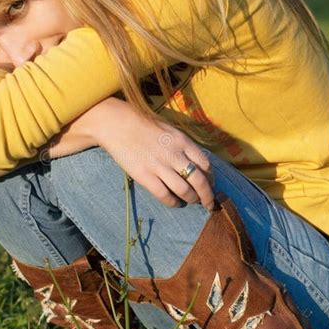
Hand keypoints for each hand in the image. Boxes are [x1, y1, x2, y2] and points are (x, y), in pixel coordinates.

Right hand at [92, 98, 213, 209]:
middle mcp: (175, 154)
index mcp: (183, 141)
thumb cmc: (144, 125)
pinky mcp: (145, 176)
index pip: (205, 164)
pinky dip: (174, 202)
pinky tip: (176, 203)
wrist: (117, 124)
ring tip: (192, 202)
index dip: (211, 178)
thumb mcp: (169, 130)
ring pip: (185, 190)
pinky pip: (165, 195)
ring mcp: (160, 166)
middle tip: (208, 204)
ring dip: (192, 199)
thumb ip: (183, 146)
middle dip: (207, 196)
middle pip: (199, 181)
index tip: (211, 185)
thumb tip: (195, 163)